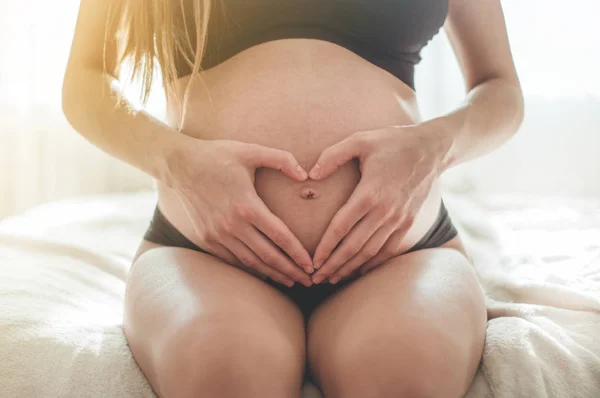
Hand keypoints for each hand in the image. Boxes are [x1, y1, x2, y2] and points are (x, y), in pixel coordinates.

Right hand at [169, 137, 313, 286]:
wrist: (180, 165)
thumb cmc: (218, 155)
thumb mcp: (250, 150)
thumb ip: (282, 159)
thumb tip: (306, 174)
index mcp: (247, 206)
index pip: (280, 236)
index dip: (298, 254)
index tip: (311, 265)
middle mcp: (232, 225)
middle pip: (268, 256)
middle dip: (290, 271)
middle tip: (309, 281)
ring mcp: (217, 235)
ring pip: (250, 262)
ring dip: (272, 274)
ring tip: (290, 281)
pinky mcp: (207, 238)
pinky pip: (232, 260)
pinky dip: (250, 268)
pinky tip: (264, 272)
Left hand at [308, 124, 448, 283]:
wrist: (432, 148)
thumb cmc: (392, 141)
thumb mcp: (360, 140)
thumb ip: (332, 156)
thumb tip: (310, 175)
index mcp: (370, 193)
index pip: (341, 227)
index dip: (325, 247)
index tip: (312, 261)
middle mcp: (385, 211)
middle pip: (354, 246)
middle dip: (333, 265)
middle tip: (315, 279)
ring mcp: (399, 219)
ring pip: (370, 252)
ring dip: (350, 268)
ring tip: (332, 279)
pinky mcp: (409, 223)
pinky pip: (388, 249)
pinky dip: (372, 263)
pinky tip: (358, 271)